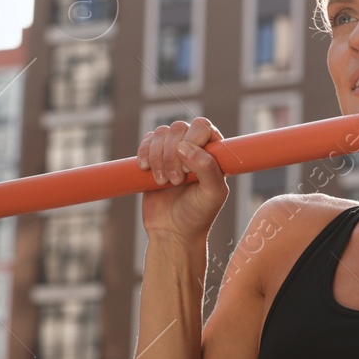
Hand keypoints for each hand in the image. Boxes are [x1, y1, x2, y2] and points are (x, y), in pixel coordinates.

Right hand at [137, 117, 228, 241]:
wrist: (172, 231)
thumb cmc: (198, 214)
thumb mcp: (212, 194)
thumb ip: (207, 168)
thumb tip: (184, 147)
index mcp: (214, 152)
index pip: (202, 126)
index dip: (192, 143)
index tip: (189, 171)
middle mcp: (195, 146)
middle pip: (179, 127)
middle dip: (172, 155)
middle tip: (176, 181)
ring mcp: (173, 150)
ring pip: (161, 132)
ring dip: (158, 157)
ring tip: (163, 181)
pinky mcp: (154, 156)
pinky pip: (147, 140)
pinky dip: (144, 153)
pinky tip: (146, 170)